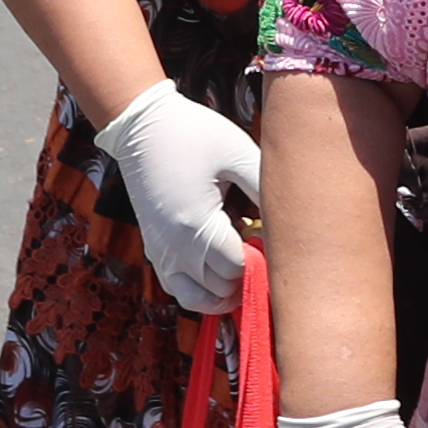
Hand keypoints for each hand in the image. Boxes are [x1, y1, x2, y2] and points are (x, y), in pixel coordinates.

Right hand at [86, 83, 259, 311]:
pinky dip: (200, 292)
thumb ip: (263, 189)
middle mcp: (175, 248)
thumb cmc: (193, 134)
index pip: (238, 269)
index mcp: (197, 225)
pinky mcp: (154, 251)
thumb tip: (286, 222)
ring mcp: (161, 253)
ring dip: (224, 292)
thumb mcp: (237, 152)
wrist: (141, 127)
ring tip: (244, 267)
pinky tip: (219, 272)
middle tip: (261, 248)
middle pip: (221, 289)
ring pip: (198, 300)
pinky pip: (177, 290)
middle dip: (247, 275)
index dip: (262, 260)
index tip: (273, 238)